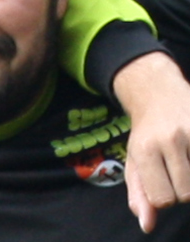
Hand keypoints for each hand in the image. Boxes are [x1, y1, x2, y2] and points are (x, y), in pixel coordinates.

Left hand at [113, 52, 189, 232]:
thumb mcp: (133, 160)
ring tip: (185, 160)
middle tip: (175, 167)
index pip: (163, 199)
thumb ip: (139, 194)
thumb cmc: (145, 133)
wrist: (157, 93)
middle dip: (182, 187)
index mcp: (145, 149)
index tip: (160, 180)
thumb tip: (146, 226)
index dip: (163, 196)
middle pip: (187, 194)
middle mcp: (169, 139)